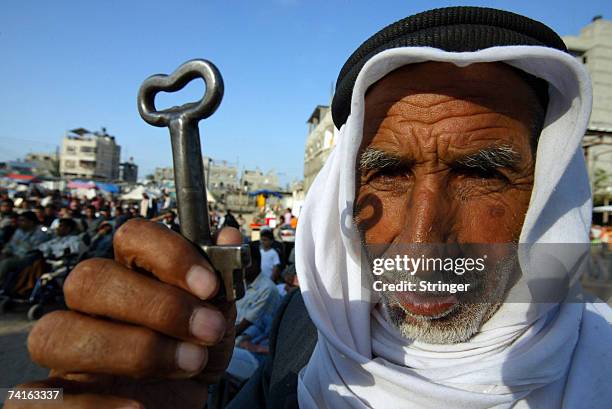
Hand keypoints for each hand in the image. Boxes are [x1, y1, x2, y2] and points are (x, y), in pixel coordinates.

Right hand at [6, 219, 241, 408]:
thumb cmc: (189, 364)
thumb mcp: (213, 330)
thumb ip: (219, 291)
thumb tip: (229, 235)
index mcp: (131, 279)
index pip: (131, 238)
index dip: (169, 254)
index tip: (209, 286)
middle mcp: (90, 309)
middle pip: (90, 279)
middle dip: (157, 305)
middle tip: (208, 331)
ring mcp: (64, 353)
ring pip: (56, 331)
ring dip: (130, 350)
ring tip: (188, 365)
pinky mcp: (45, 400)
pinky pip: (35, 397)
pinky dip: (88, 405)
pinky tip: (137, 407)